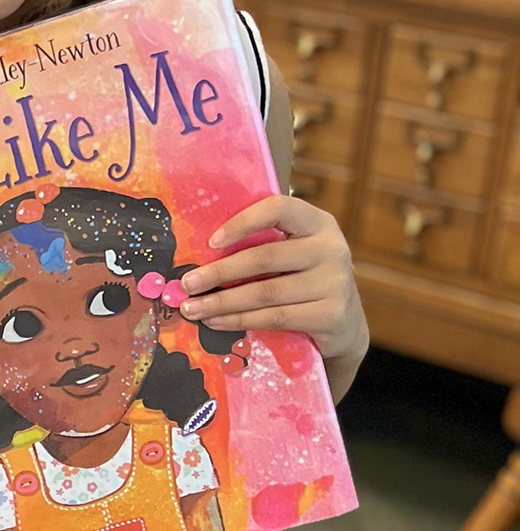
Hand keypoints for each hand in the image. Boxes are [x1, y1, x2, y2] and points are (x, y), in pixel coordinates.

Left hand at [180, 194, 367, 361]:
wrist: (345, 321)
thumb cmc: (302, 277)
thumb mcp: (291, 251)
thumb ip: (260, 242)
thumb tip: (196, 252)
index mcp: (317, 222)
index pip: (278, 209)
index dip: (242, 222)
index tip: (210, 242)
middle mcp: (331, 249)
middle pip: (264, 257)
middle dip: (218, 272)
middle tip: (186, 284)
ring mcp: (335, 283)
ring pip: (265, 292)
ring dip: (222, 302)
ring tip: (192, 308)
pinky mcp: (331, 315)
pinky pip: (275, 317)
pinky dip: (240, 320)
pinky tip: (217, 321)